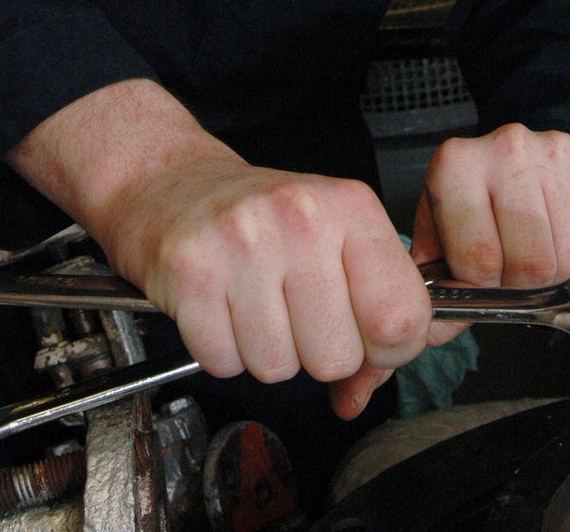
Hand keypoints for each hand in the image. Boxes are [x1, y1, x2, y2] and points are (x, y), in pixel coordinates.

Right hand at [9, 80, 430, 417]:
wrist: (168, 179)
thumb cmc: (257, 214)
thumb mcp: (331, 236)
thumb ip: (369, 310)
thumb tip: (365, 390)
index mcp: (349, 206)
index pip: (401, 317)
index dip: (386, 350)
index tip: (365, 337)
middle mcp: (298, 217)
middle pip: (336, 357)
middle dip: (315, 352)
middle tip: (292, 310)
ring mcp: (242, 243)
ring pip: (278, 368)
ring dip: (264, 350)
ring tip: (251, 301)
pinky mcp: (190, 272)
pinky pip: (224, 363)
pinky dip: (221, 350)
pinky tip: (219, 306)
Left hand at [411, 123, 569, 344]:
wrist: (519, 158)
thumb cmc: (479, 205)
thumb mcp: (441, 235)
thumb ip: (433, 283)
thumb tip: (435, 331)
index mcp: (457, 167)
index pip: (479, 259)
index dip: (485, 288)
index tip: (485, 280)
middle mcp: (509, 149)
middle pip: (534, 263)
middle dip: (526, 285)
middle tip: (517, 270)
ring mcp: (560, 152)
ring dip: (564, 277)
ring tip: (544, 255)